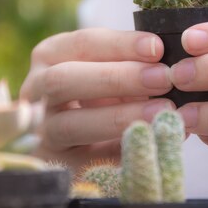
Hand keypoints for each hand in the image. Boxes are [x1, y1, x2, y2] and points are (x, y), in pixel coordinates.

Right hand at [20, 28, 173, 169]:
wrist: (82, 141)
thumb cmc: (104, 93)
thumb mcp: (111, 70)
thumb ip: (133, 62)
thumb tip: (172, 61)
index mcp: (50, 56)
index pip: (82, 43)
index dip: (120, 44)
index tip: (157, 48)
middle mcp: (35, 91)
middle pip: (65, 79)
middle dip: (118, 78)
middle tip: (163, 78)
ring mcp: (40, 130)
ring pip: (70, 124)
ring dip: (120, 116)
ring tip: (161, 111)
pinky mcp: (54, 165)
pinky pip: (85, 159)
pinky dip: (121, 150)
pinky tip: (153, 141)